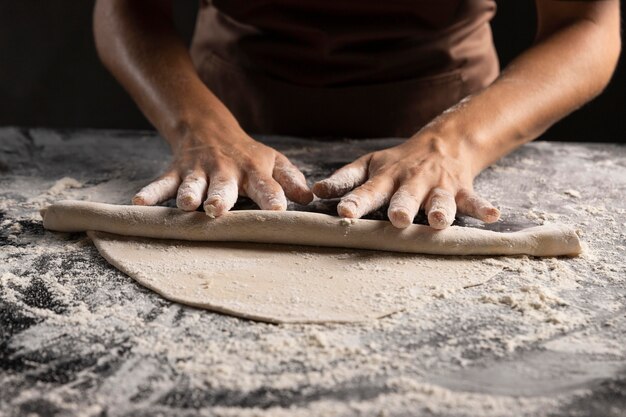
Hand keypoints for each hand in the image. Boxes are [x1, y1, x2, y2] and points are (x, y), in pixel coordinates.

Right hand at [132, 121, 312, 216]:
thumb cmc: (248, 155)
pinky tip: (138, 203)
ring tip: (186, 205)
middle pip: (224, 187)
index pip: (267, 186)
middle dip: (221, 199)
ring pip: (193, 184)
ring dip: (190, 194)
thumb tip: (310, 198)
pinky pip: (162, 183)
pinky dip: (150, 192)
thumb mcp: (273, 162)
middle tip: (219, 211)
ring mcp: (199, 172)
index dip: (273, 198)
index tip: (279, 212)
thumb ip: (291, 180)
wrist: (209, 128)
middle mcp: (226, 172)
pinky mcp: (177, 172)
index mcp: (254, 172)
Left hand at [312, 129, 499, 228]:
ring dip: (440, 209)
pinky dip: (483, 208)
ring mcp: (437, 185)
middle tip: (396, 219)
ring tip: (440, 220)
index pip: (367, 189)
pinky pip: (473, 200)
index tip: (343, 212)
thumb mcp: (369, 165)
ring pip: (439, 199)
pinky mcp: (460, 189)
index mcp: (385, 176)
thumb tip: (315, 191)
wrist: (441, 143)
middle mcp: (410, 181)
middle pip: (405, 196)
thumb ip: (345, 180)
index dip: (355, 200)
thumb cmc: (397, 162)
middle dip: (401, 207)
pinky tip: (494, 216)